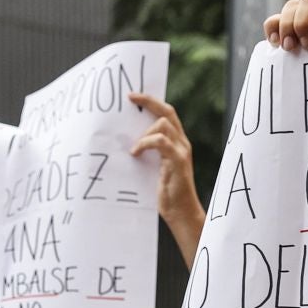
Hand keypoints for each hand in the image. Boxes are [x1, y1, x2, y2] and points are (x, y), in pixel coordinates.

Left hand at [128, 93, 201, 243]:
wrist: (180, 212)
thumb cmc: (165, 193)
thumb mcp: (153, 168)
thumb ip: (147, 153)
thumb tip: (125, 143)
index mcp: (177, 142)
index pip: (167, 113)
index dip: (151, 101)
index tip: (132, 96)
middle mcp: (182, 142)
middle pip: (167, 112)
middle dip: (148, 102)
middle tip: (130, 99)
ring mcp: (181, 150)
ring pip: (163, 125)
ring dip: (144, 133)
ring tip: (134, 148)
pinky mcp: (178, 161)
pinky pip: (161, 142)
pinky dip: (145, 144)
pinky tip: (135, 153)